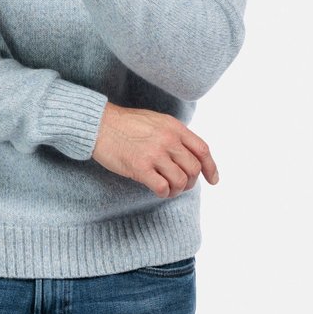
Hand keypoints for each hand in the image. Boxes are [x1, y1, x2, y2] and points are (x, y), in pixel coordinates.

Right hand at [92, 103, 218, 197]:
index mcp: (174, 127)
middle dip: (191, 181)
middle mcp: (168, 139)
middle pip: (193, 168)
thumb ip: (173, 134)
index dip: (211, 168)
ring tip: (168, 188)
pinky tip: (158, 190)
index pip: (202, 150)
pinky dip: (164, 193)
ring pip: (181, 181)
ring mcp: (154, 153)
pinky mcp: (140, 167)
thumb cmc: (125, 123)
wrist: (99, 124)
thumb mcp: (156, 120)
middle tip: (181, 185)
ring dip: (177, 189)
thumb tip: (188, 155)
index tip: (213, 180)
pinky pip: (163, 188)